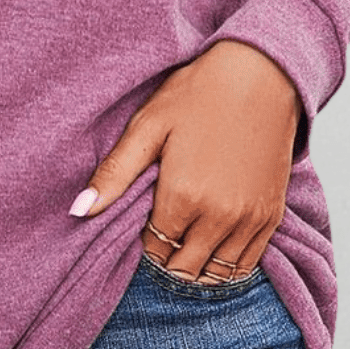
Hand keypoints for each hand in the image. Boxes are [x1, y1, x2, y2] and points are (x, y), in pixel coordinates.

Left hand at [70, 40, 300, 281]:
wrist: (261, 74)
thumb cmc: (199, 94)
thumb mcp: (148, 126)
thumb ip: (114, 174)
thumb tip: (77, 210)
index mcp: (183, 197)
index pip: (154, 249)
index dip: (144, 242)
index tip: (142, 223)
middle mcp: (219, 217)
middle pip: (184, 268)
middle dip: (168, 259)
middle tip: (160, 236)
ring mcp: (250, 218)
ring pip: (217, 274)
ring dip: (197, 267)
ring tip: (185, 245)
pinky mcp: (271, 214)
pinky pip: (248, 263)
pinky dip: (228, 265)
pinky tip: (214, 246)